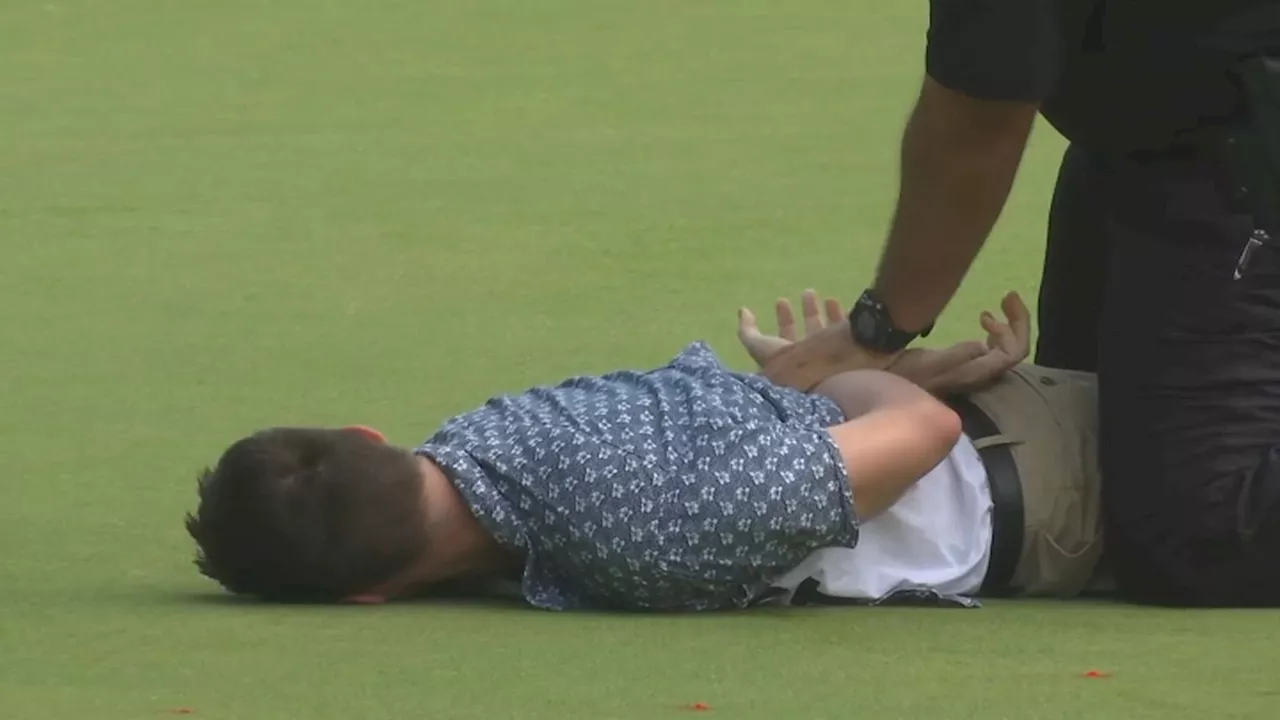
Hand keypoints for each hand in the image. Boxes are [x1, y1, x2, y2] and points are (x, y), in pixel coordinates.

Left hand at [737, 289, 841, 366]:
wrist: (831, 375)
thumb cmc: (793, 363)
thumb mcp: (762, 348)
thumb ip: (748, 332)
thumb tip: (743, 311)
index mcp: (790, 367)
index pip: (783, 342)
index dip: (783, 322)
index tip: (781, 301)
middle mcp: (810, 363)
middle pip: (802, 336)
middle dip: (793, 317)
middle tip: (790, 299)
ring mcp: (830, 358)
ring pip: (822, 330)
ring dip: (813, 310)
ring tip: (809, 291)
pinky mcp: (850, 351)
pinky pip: (842, 328)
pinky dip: (836, 313)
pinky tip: (831, 300)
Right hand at [887, 291, 1030, 394]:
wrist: (882, 384)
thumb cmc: (899, 372)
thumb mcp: (925, 363)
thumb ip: (955, 357)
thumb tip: (982, 346)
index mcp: (973, 373)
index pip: (1011, 354)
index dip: (1013, 329)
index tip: (989, 310)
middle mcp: (979, 374)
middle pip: (1016, 351)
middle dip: (1018, 322)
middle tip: (1008, 295)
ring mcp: (974, 371)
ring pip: (1008, 349)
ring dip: (1009, 325)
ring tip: (996, 306)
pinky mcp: (966, 366)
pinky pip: (996, 349)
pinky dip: (997, 331)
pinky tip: (984, 322)